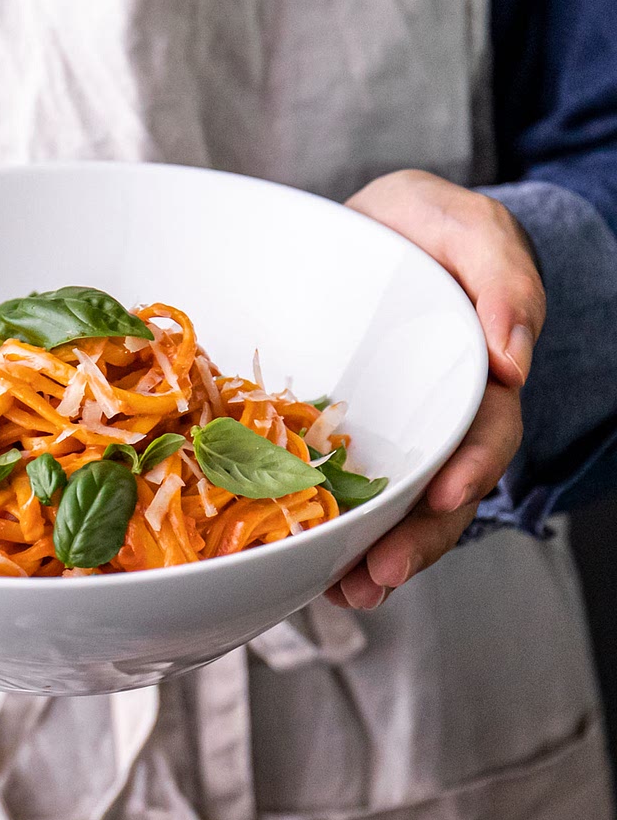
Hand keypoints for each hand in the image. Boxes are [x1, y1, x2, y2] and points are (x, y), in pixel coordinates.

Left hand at [328, 170, 545, 609]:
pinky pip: (335, 490)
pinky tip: (307, 565)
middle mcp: (433, 418)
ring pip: (388, 507)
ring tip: (343, 592)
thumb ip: (501, 274)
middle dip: (415, 540)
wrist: (364, 235)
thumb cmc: (419, 230)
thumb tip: (513, 356)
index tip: (446, 497)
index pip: (486, 432)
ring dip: (370, 554)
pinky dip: (326, 531)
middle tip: (376, 576)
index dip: (472, 468)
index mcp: (472, 376)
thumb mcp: (464, 228)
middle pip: (439, 492)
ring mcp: (385, 434)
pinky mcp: (334, 439)